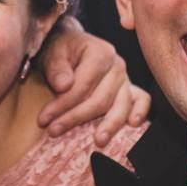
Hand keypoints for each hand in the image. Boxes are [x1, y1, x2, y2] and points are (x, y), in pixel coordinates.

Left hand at [36, 19, 149, 143]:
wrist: (72, 44)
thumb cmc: (62, 49)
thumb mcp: (52, 52)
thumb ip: (56, 67)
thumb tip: (64, 85)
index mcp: (100, 52)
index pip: (83, 85)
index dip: (63, 104)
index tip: (44, 119)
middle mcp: (117, 65)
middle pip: (100, 99)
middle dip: (75, 117)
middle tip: (53, 131)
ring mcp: (125, 78)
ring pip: (120, 105)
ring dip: (108, 125)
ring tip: (98, 141)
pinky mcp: (129, 89)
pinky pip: (142, 100)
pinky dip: (140, 112)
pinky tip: (132, 124)